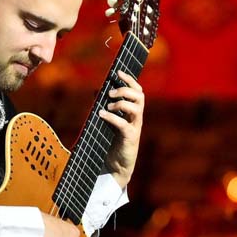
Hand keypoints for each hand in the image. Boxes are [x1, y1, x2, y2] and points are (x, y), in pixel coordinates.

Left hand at [99, 70, 144, 187]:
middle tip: (111, 93)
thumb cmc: (113, 142)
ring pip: (136, 108)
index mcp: (133, 112)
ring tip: (107, 106)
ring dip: (121, 103)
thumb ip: (106, 107)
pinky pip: (123, 124)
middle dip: (125, 90)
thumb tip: (97, 91)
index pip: (137, 90)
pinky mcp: (129, 138)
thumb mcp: (109, 122)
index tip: (118, 71)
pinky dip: (112, 117)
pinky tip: (101, 115)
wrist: (117, 165)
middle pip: (140, 96)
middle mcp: (136, 118)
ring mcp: (135, 127)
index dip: (129, 79)